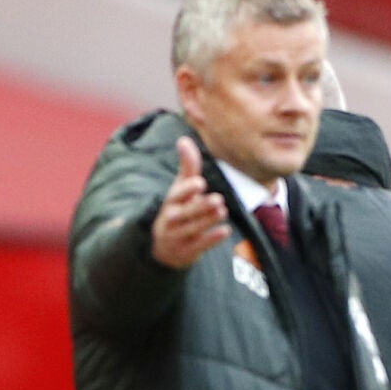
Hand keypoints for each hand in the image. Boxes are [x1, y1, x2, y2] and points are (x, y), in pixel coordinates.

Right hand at [151, 136, 228, 268]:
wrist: (165, 247)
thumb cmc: (178, 209)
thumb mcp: (181, 189)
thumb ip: (187, 167)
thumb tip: (184, 138)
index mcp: (170, 202)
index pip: (176, 195)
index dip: (186, 189)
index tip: (199, 182)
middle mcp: (171, 219)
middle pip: (184, 213)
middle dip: (200, 206)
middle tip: (218, 199)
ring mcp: (178, 237)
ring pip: (192, 229)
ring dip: (207, 220)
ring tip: (222, 210)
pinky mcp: (187, 251)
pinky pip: (199, 245)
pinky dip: (212, 239)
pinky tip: (225, 231)